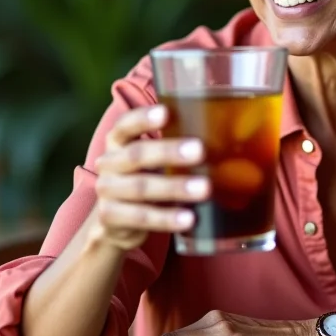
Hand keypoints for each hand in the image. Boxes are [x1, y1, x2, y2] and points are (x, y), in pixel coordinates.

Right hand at [90, 104, 210, 250]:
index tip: (166, 112)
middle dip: (168, 152)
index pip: (126, 124)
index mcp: (118, 142)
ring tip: (204, 189)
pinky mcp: (111, 217)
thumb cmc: (145, 178)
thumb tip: (228, 136)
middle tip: (199, 151)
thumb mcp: (153, 161)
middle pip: (136, 155)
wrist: (116, 222)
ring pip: (141, 187)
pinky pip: (141, 217)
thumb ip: (176, 146)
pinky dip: (166, 218)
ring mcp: (107, 191)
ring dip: (174, 188)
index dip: (143, 118)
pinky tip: (189, 218)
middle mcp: (108, 163)